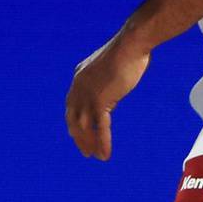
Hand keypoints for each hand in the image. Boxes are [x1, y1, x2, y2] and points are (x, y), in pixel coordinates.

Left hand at [64, 29, 150, 160]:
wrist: (131, 45)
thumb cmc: (127, 52)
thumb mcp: (110, 69)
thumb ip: (105, 84)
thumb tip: (110, 99)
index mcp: (79, 77)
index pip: (71, 105)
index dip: (74, 122)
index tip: (79, 134)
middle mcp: (79, 87)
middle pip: (73, 118)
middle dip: (79, 137)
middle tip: (85, 151)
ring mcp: (88, 94)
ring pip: (85, 127)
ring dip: (90, 144)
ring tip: (96, 157)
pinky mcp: (101, 100)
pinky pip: (100, 127)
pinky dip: (102, 142)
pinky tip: (106, 155)